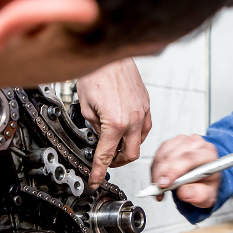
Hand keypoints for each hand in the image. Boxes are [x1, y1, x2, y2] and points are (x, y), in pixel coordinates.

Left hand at [75, 58, 151, 188]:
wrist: (110, 52)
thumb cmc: (97, 72)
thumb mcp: (86, 106)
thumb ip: (95, 126)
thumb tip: (99, 135)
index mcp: (116, 123)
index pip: (106, 156)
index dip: (98, 171)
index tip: (95, 180)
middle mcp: (134, 119)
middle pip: (131, 154)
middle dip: (118, 161)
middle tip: (107, 161)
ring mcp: (143, 111)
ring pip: (141, 141)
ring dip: (129, 147)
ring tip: (115, 144)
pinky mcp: (147, 103)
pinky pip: (145, 126)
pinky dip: (136, 133)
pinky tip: (126, 129)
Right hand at [151, 134, 218, 206]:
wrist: (203, 178)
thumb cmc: (206, 184)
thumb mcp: (207, 195)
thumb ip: (198, 194)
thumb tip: (184, 192)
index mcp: (208, 154)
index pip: (189, 158)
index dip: (173, 170)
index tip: (164, 184)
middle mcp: (197, 144)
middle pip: (174, 155)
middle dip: (162, 173)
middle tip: (157, 189)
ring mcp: (183, 141)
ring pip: (163, 154)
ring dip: (157, 172)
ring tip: (158, 187)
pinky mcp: (172, 143)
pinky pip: (158, 154)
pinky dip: (155, 168)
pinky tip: (158, 178)